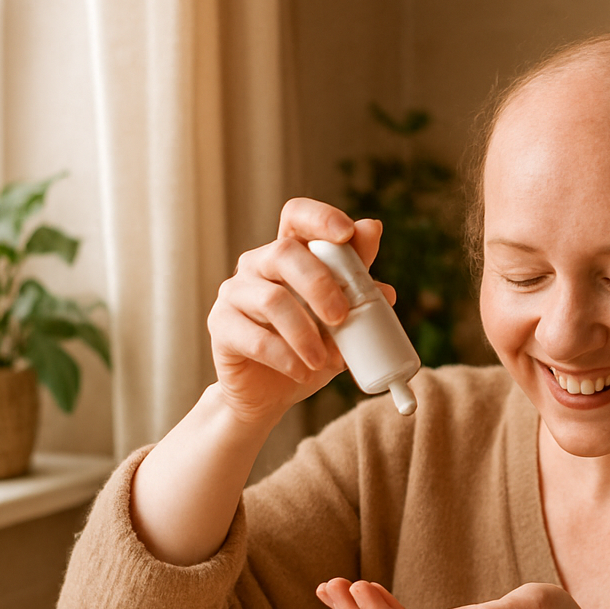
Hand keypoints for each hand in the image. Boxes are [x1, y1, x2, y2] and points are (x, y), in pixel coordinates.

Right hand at [207, 199, 398, 424]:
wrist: (271, 393)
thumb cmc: (309, 350)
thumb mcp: (342, 325)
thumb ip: (359, 301)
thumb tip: (388, 290)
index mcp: (290, 254)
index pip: (297, 215)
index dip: (320, 217)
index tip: (347, 233)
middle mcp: (257, 264)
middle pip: (284, 252)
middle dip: (320, 284)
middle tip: (341, 317)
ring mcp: (234, 292)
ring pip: (271, 299)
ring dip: (305, 333)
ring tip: (325, 361)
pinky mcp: (220, 325)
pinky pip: (255, 338)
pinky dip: (286, 357)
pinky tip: (303, 372)